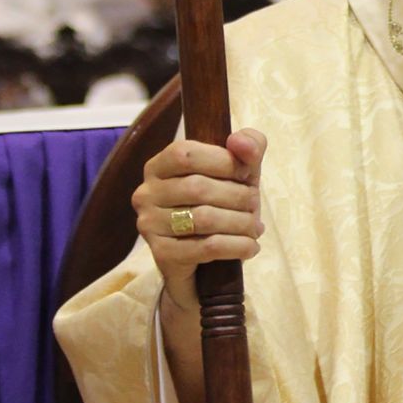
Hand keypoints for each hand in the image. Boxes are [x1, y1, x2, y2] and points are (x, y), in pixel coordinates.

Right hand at [133, 128, 266, 312]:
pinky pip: (206, 247)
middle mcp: (147, 193)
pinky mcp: (162, 254)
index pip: (186, 154)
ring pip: (204, 219)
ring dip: (241, 222)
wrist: (205, 260)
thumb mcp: (239, 171)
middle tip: (255, 205)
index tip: (246, 174)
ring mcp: (150, 225)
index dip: (223, 161)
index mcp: (159, 165)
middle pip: (197, 188)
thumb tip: (239, 142)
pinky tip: (250, 246)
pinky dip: (237, 246)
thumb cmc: (223, 204)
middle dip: (238, 196)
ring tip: (255, 227)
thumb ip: (249, 145)